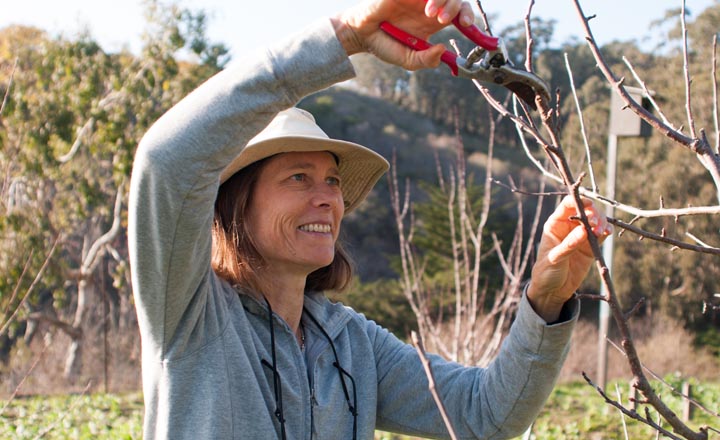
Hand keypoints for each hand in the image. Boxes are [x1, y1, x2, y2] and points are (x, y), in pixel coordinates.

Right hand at [333, 0, 473, 69]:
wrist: (361, 34)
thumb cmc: (384, 45)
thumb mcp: (408, 60)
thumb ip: (426, 60)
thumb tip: (442, 50)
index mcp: (434, 23)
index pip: (461, 17)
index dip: (472, 22)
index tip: (474, 30)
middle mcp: (431, 7)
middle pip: (459, 1)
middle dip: (461, 10)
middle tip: (446, 21)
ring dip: (446, 1)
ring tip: (432, 14)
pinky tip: (426, 7)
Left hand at [527, 195, 611, 322]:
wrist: (552, 290)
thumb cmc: (546, 272)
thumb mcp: (555, 259)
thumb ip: (569, 245)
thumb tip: (584, 231)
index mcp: (555, 224)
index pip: (568, 205)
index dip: (579, 201)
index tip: (589, 205)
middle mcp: (569, 226)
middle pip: (585, 210)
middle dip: (594, 214)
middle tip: (596, 225)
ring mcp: (581, 235)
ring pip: (596, 220)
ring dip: (602, 222)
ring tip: (601, 233)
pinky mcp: (591, 246)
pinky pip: (601, 234)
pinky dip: (606, 231)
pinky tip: (608, 233)